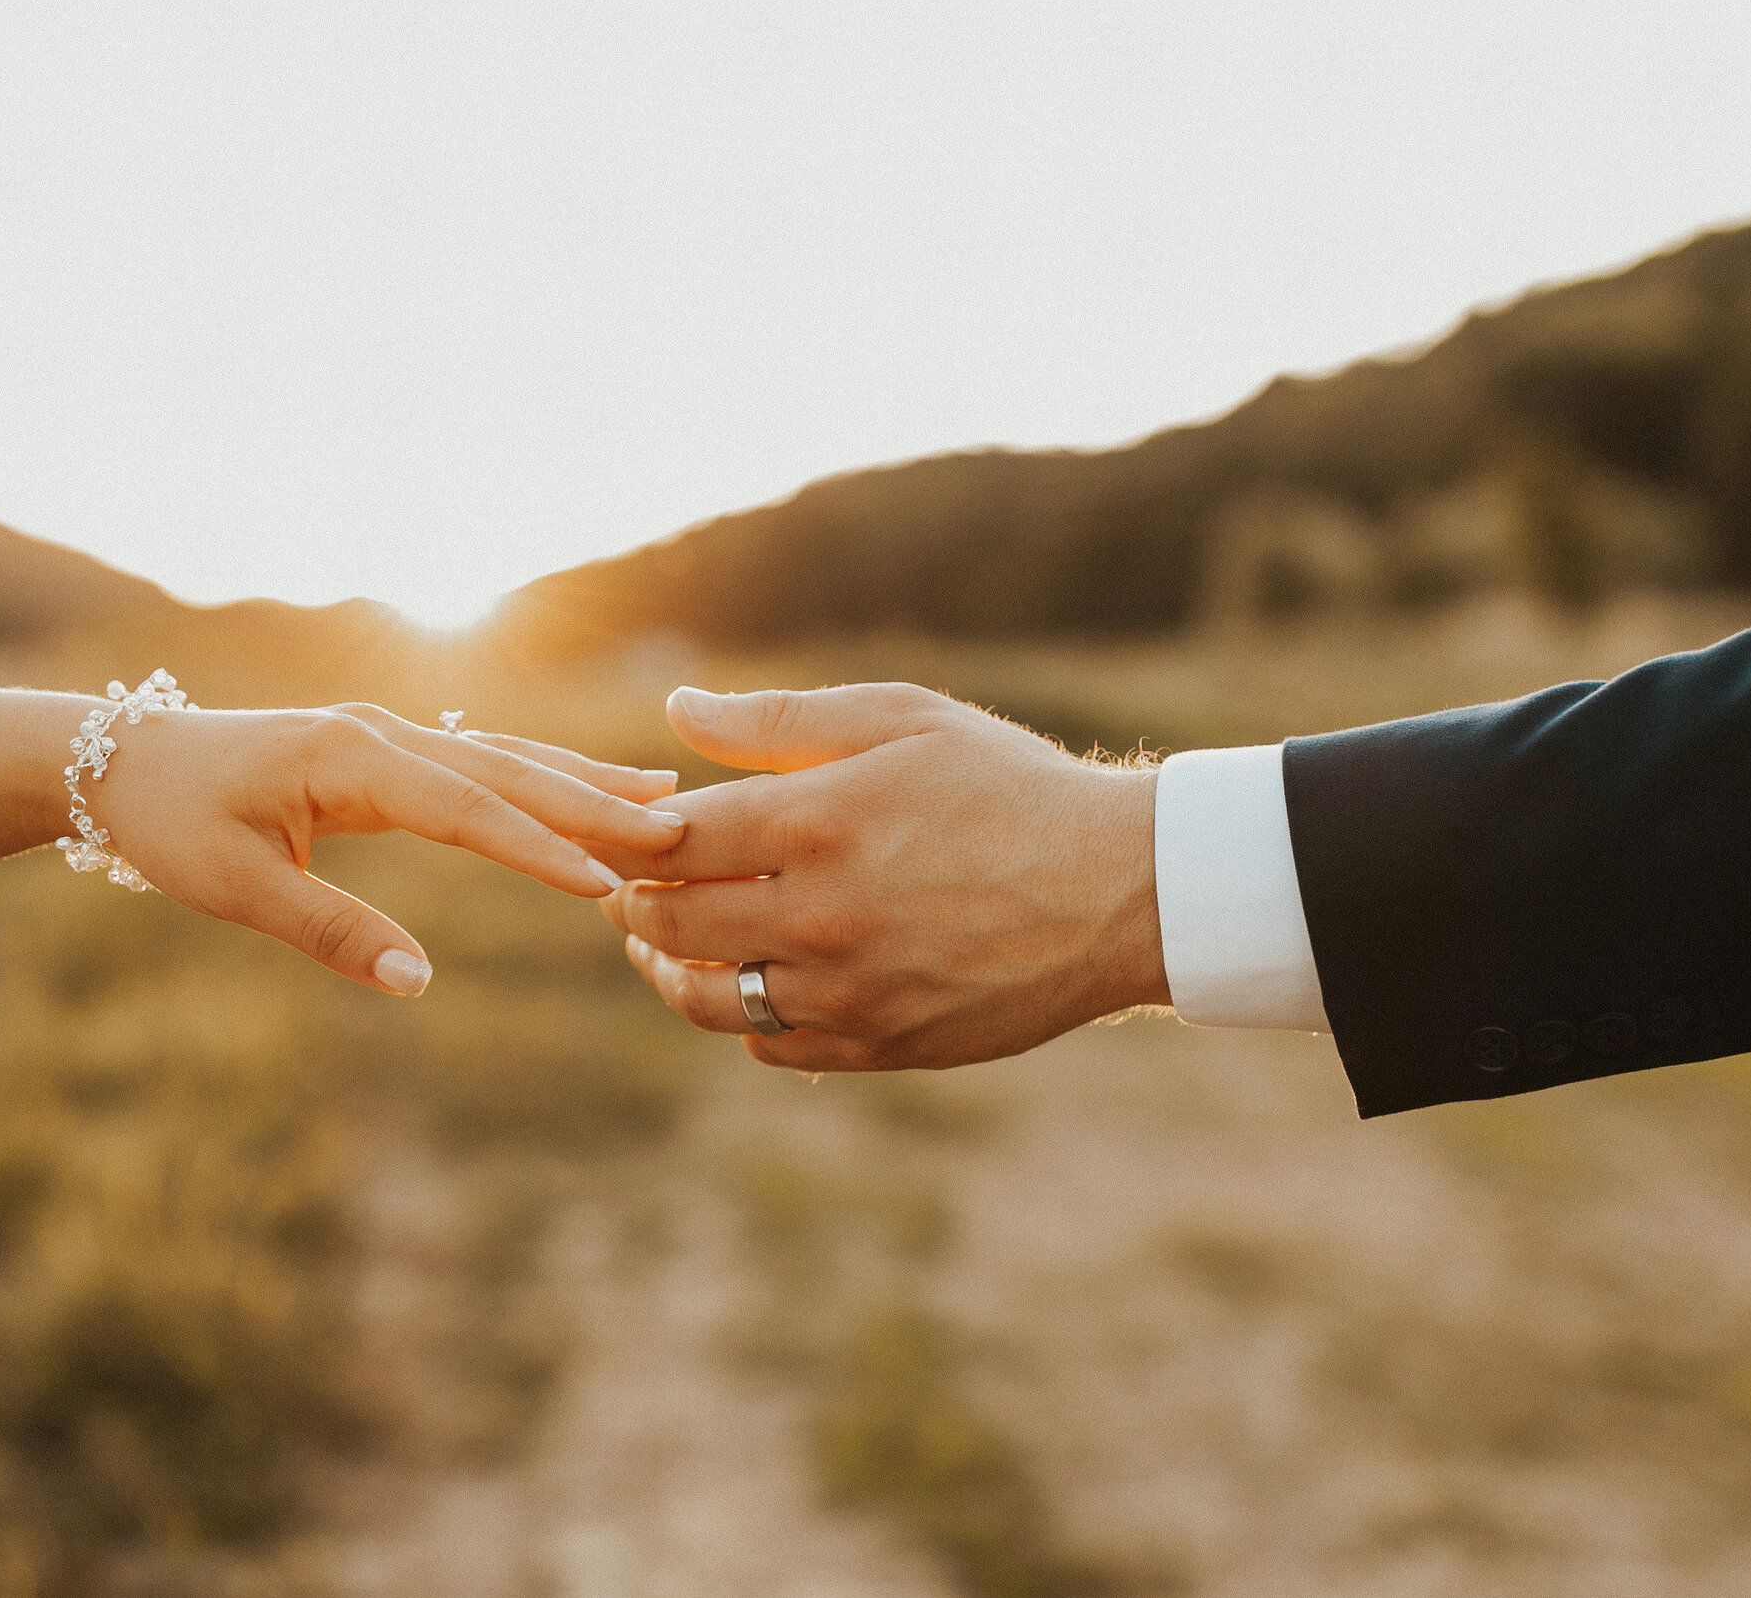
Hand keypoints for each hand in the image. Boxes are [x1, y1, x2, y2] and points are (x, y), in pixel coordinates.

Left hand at [89, 703, 683, 995]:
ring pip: (503, 758)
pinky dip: (540, 776)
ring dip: (581, 782)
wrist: (122, 763)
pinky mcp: (386, 751)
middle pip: (506, 770)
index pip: (465, 807)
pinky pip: (480, 762)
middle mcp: (381, 733)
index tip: (603, 886)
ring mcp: (388, 735)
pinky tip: (587, 790)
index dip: (537, 850)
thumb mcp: (237, 888)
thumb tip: (416, 983)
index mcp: (348, 758)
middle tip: (676, 833)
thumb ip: (330, 930)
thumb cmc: (175, 824)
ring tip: (664, 799)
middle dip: (591, 804)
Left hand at [582, 684, 1166, 1070]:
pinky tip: (747, 982)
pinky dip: (742, 1015)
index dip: (631, 835)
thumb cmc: (1009, 787)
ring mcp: (848, 990)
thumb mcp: (901, 719)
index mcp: (816, 822)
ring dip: (669, 969)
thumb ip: (779, 720)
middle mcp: (819, 915)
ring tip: (665, 944)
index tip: (631, 826)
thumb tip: (678, 708)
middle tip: (631, 887)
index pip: (666, 841)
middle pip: (669, 923)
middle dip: (636, 902)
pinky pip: (770, 1043)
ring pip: (706, 996)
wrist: (1120, 890)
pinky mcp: (880, 1043)